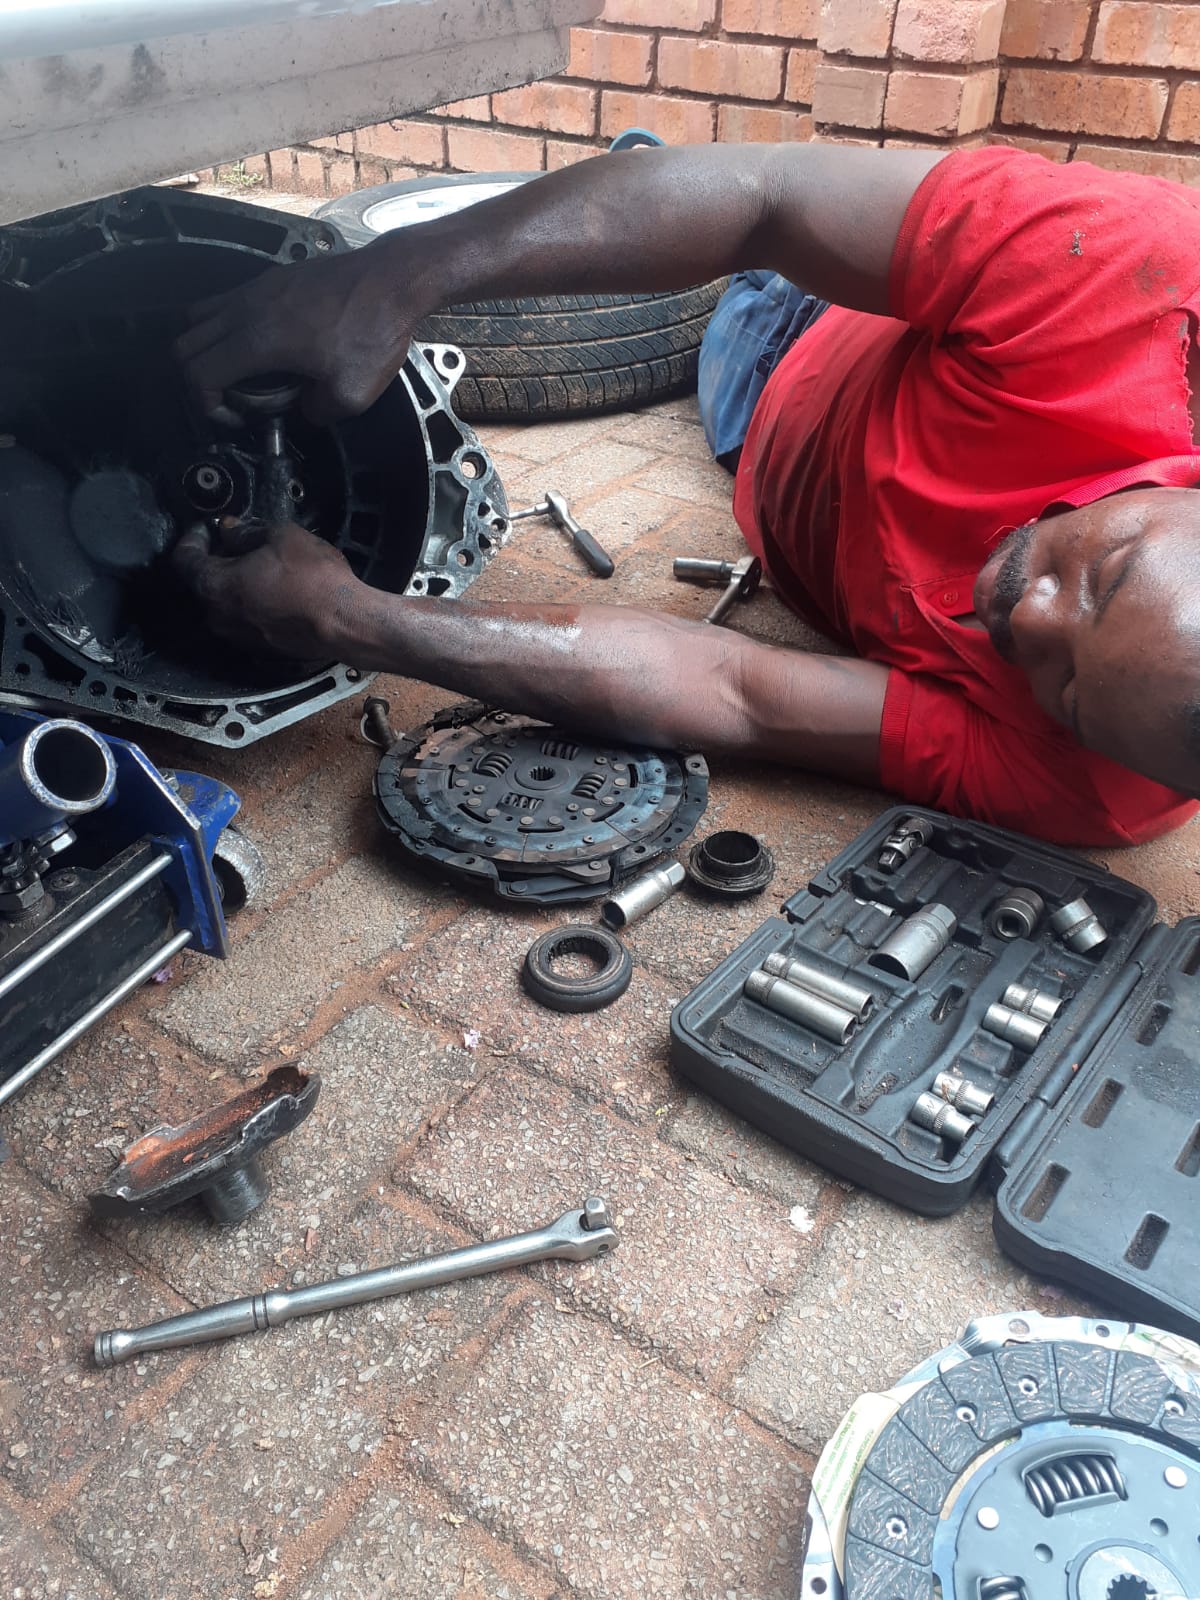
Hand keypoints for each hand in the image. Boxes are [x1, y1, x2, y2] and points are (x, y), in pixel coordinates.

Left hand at [173, 520, 366, 660]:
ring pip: (227, 605)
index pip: (184, 558)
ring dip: (237, 585)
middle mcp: (219, 617)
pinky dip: (254, 604)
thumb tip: (231, 530)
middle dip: (217, 560)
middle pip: (204, 583)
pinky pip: (247, 621)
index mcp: (214, 586)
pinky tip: (277, 591)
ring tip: (262, 567)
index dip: (194, 537)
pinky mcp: (262, 650)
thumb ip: (247, 532)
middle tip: (237, 543)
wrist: (347, 624)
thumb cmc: (315, 579)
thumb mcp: (281, 536)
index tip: (208, 527)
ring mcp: (240, 637)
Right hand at [175, 245, 414, 424]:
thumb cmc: (373, 331)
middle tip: (228, 397)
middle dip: (197, 378)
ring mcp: (255, 289)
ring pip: (198, 317)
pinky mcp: (270, 280)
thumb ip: (316, 412)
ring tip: (237, 370)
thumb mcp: (351, 394)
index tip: (233, 416)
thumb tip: (305, 412)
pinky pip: (225, 302)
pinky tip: (260, 345)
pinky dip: (225, 326)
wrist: (391, 280)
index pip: (198, 373)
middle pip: (185, 343)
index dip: (206, 404)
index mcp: (258, 340)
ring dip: (206, 348)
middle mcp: (246, 309)